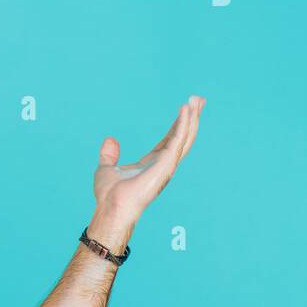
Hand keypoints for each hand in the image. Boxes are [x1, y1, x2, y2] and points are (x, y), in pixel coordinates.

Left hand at [93, 95, 204, 225]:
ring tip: (197, 100)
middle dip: (192, 118)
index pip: (170, 139)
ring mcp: (166, 165)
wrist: (110, 206)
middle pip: (183, 137)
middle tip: (199, 100)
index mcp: (152, 163)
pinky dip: (183, 126)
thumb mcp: (106, 168)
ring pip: (185, 138)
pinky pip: (177, 142)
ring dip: (192, 119)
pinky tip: (185, 111)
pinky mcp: (165, 166)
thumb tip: (110, 140)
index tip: (185, 109)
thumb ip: (109, 155)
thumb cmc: (109, 195)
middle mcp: (163, 164)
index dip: (178, 124)